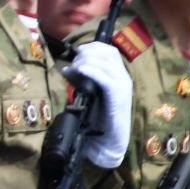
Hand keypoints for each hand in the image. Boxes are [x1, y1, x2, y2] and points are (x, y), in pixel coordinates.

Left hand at [65, 43, 132, 168]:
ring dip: (87, 61)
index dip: (92, 47)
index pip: (109, 51)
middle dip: (88, 53)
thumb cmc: (99, 118)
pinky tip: (81, 71)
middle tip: (75, 62)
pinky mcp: (118, 97)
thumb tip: (66, 68)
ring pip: (106, 63)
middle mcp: (123, 77)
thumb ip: (80, 80)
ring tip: (76, 68)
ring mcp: (122, 86)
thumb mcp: (88, 94)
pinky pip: (106, 79)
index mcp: (118, 75)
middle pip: (107, 53)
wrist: (110, 141)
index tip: (78, 51)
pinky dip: (92, 71)